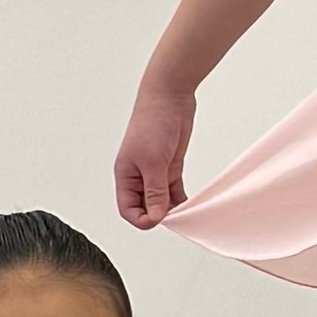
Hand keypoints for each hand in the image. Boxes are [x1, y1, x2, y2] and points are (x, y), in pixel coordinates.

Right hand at [111, 76, 195, 230]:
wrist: (169, 96)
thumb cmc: (152, 123)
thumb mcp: (153, 162)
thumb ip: (155, 192)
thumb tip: (156, 217)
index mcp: (125, 175)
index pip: (128, 209)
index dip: (142, 219)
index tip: (160, 220)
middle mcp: (138, 176)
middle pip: (144, 207)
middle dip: (158, 215)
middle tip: (177, 218)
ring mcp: (155, 171)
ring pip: (160, 200)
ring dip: (171, 209)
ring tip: (186, 213)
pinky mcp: (170, 166)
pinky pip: (173, 190)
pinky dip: (180, 199)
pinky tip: (191, 206)